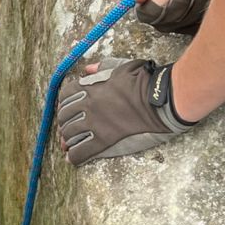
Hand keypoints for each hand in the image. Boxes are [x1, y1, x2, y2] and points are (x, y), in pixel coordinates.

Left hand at [57, 57, 195, 165]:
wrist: (160, 100)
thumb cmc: (145, 82)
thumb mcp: (122, 67)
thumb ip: (102, 67)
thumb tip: (88, 69)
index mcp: (91, 87)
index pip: (65, 94)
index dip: (64, 102)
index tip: (69, 108)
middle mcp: (88, 105)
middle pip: (64, 116)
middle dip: (64, 122)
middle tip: (68, 128)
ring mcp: (94, 124)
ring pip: (69, 135)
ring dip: (67, 139)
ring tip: (70, 143)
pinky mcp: (103, 141)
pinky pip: (80, 152)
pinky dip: (73, 156)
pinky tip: (72, 158)